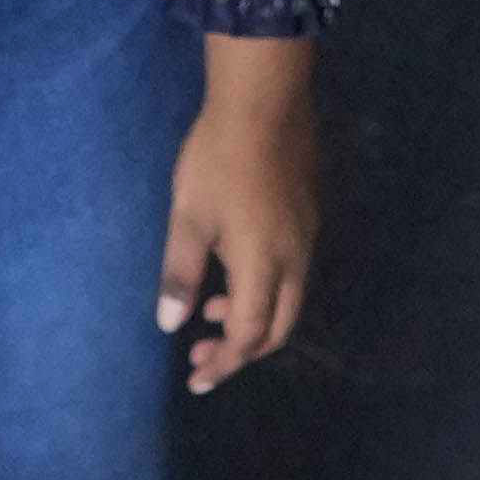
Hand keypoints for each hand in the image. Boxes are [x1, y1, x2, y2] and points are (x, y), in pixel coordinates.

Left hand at [161, 42, 322, 392]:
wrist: (265, 101)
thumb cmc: (218, 160)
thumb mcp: (188, 219)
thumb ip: (181, 275)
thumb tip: (171, 324)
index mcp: (263, 266)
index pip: (249, 335)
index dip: (224, 363)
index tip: (195, 378)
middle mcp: (294, 259)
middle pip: (278, 327)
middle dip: (241, 349)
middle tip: (201, 353)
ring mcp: (306, 236)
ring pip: (289, 299)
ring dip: (253, 317)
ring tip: (212, 307)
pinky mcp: (308, 214)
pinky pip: (292, 272)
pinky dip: (264, 289)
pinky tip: (234, 269)